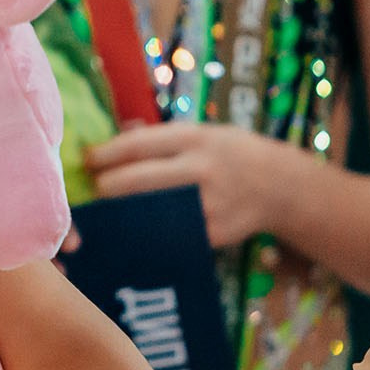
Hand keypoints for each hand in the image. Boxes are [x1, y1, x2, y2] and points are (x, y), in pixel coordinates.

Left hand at [87, 123, 296, 248]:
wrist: (281, 187)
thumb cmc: (232, 154)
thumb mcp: (204, 132)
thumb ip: (161, 136)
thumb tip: (119, 133)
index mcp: (193, 139)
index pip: (136, 145)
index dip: (105, 154)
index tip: (87, 160)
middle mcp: (198, 170)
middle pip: (134, 182)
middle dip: (105, 188)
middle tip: (94, 190)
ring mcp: (205, 206)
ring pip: (146, 213)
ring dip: (120, 215)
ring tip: (106, 212)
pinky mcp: (210, 235)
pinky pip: (167, 236)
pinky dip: (146, 235)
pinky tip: (132, 234)